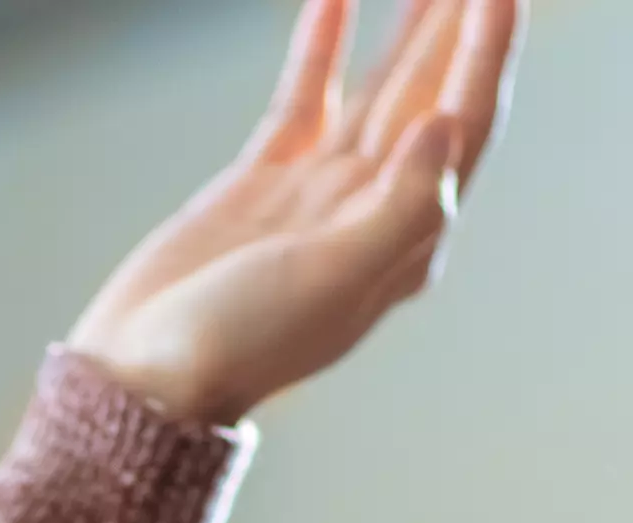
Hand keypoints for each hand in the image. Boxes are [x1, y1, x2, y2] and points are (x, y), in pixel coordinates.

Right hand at [69, 0, 523, 426]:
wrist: (146, 378)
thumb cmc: (240, 344)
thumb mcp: (331, 282)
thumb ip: (400, 208)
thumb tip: (445, 125)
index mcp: (406, 239)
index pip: (463, 125)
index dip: (487, 52)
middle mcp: (374, 211)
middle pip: (431, 96)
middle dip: (458, 27)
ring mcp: (319, 193)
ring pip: (379, 90)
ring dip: (408, 28)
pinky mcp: (263, 181)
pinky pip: (306, 99)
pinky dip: (322, 47)